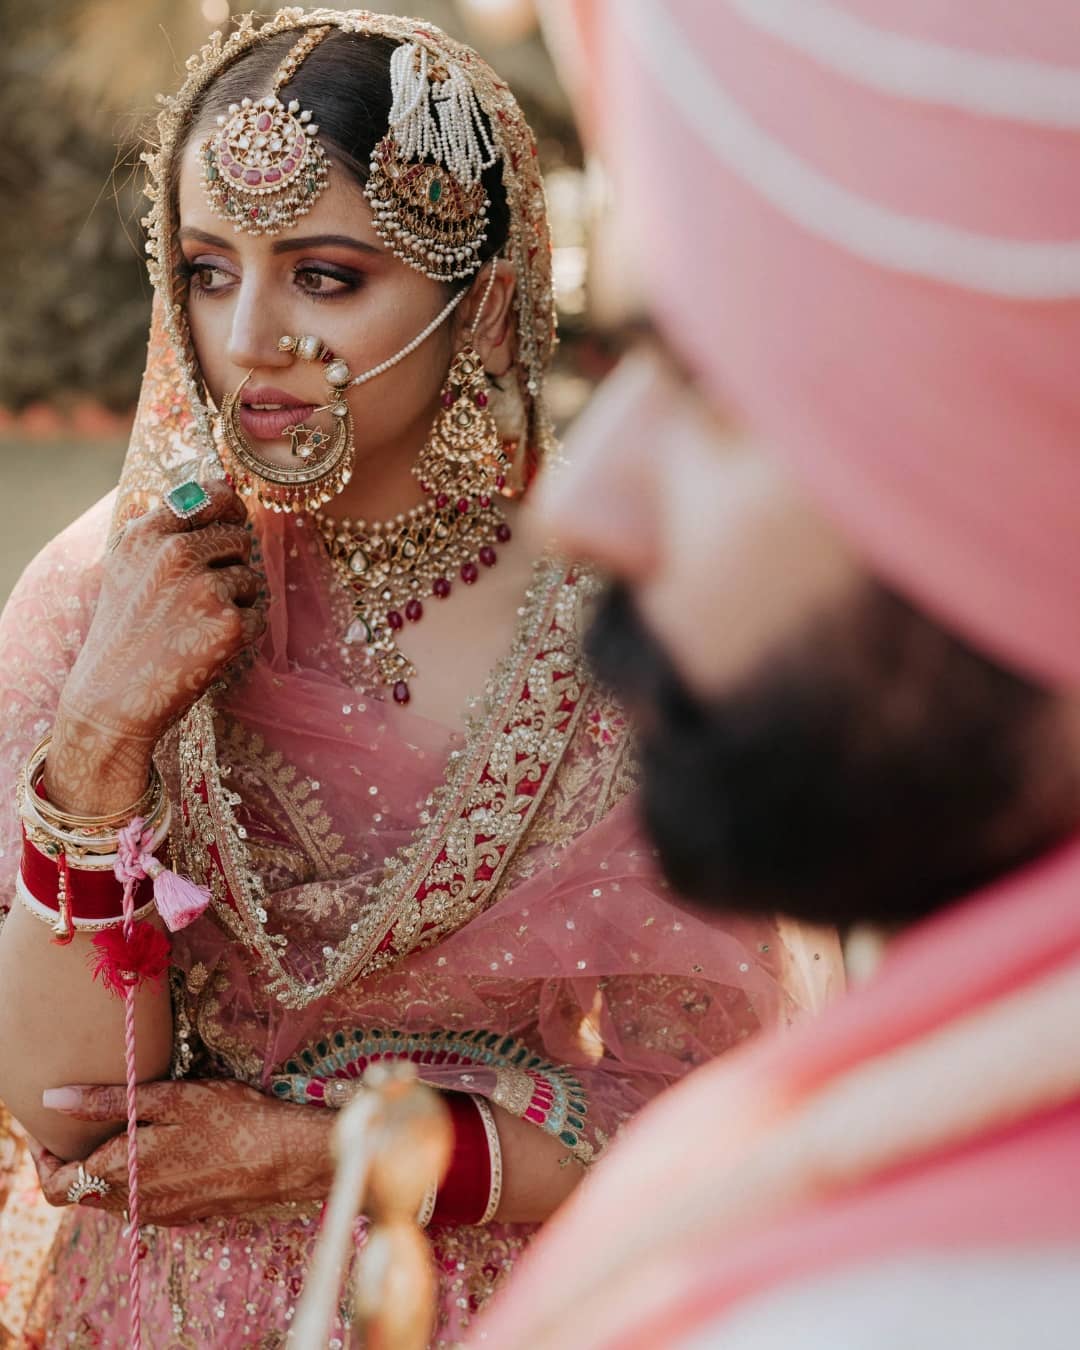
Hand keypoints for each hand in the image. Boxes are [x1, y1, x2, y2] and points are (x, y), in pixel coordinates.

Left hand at [32, 1079, 333, 1224]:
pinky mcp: (183, 1214)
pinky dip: (136, 1177)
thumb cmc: (232, 1119)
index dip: (45, 1159)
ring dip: (107, 1169)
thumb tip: (54, 1100)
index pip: (56, 1186)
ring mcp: (159, 1213)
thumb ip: (108, 1102)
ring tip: (124, 1129)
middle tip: (87, 1120)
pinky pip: (142, 1200)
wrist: (285, 1158)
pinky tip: (161, 1148)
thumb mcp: (172, 1098)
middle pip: (81, 1193)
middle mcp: (134, 1203)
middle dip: (76, 1160)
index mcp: (122, 1174)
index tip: (52, 1129)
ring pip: (111, 1198)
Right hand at [45, 481, 263, 813]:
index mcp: (148, 533)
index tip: (233, 516)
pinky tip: (206, 648)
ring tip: (193, 627)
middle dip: (229, 565)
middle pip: (238, 538)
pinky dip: (241, 633)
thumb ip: (165, 530)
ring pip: (250, 577)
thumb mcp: (127, 568)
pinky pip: (258, 615)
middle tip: (196, 600)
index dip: (229, 506)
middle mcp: (176, 552)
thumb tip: (220, 496)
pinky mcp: (231, 622)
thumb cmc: (124, 634)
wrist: (113, 698)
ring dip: (235, 601)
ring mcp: (206, 587)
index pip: (210, 495)